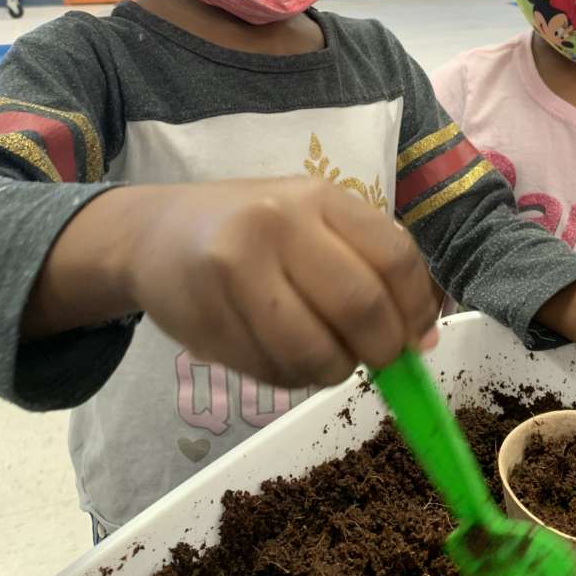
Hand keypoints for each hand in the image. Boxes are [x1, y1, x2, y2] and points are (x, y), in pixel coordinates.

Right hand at [123, 177, 439, 386]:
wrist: (153, 234)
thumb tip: (422, 340)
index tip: (417, 336)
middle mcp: (278, 225)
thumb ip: (368, 266)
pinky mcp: (206, 320)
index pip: (394, 257)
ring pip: (316, 352)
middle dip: (383, 349)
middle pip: (360, 307)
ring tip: (329, 358)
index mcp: (317, 196)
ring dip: (336, 371)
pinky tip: (285, 356)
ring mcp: (236, 272)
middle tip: (379, 359)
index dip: (417, 308)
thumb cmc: (250, 227)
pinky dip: (295, 379)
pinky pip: (273, 373)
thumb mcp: (311, 220)